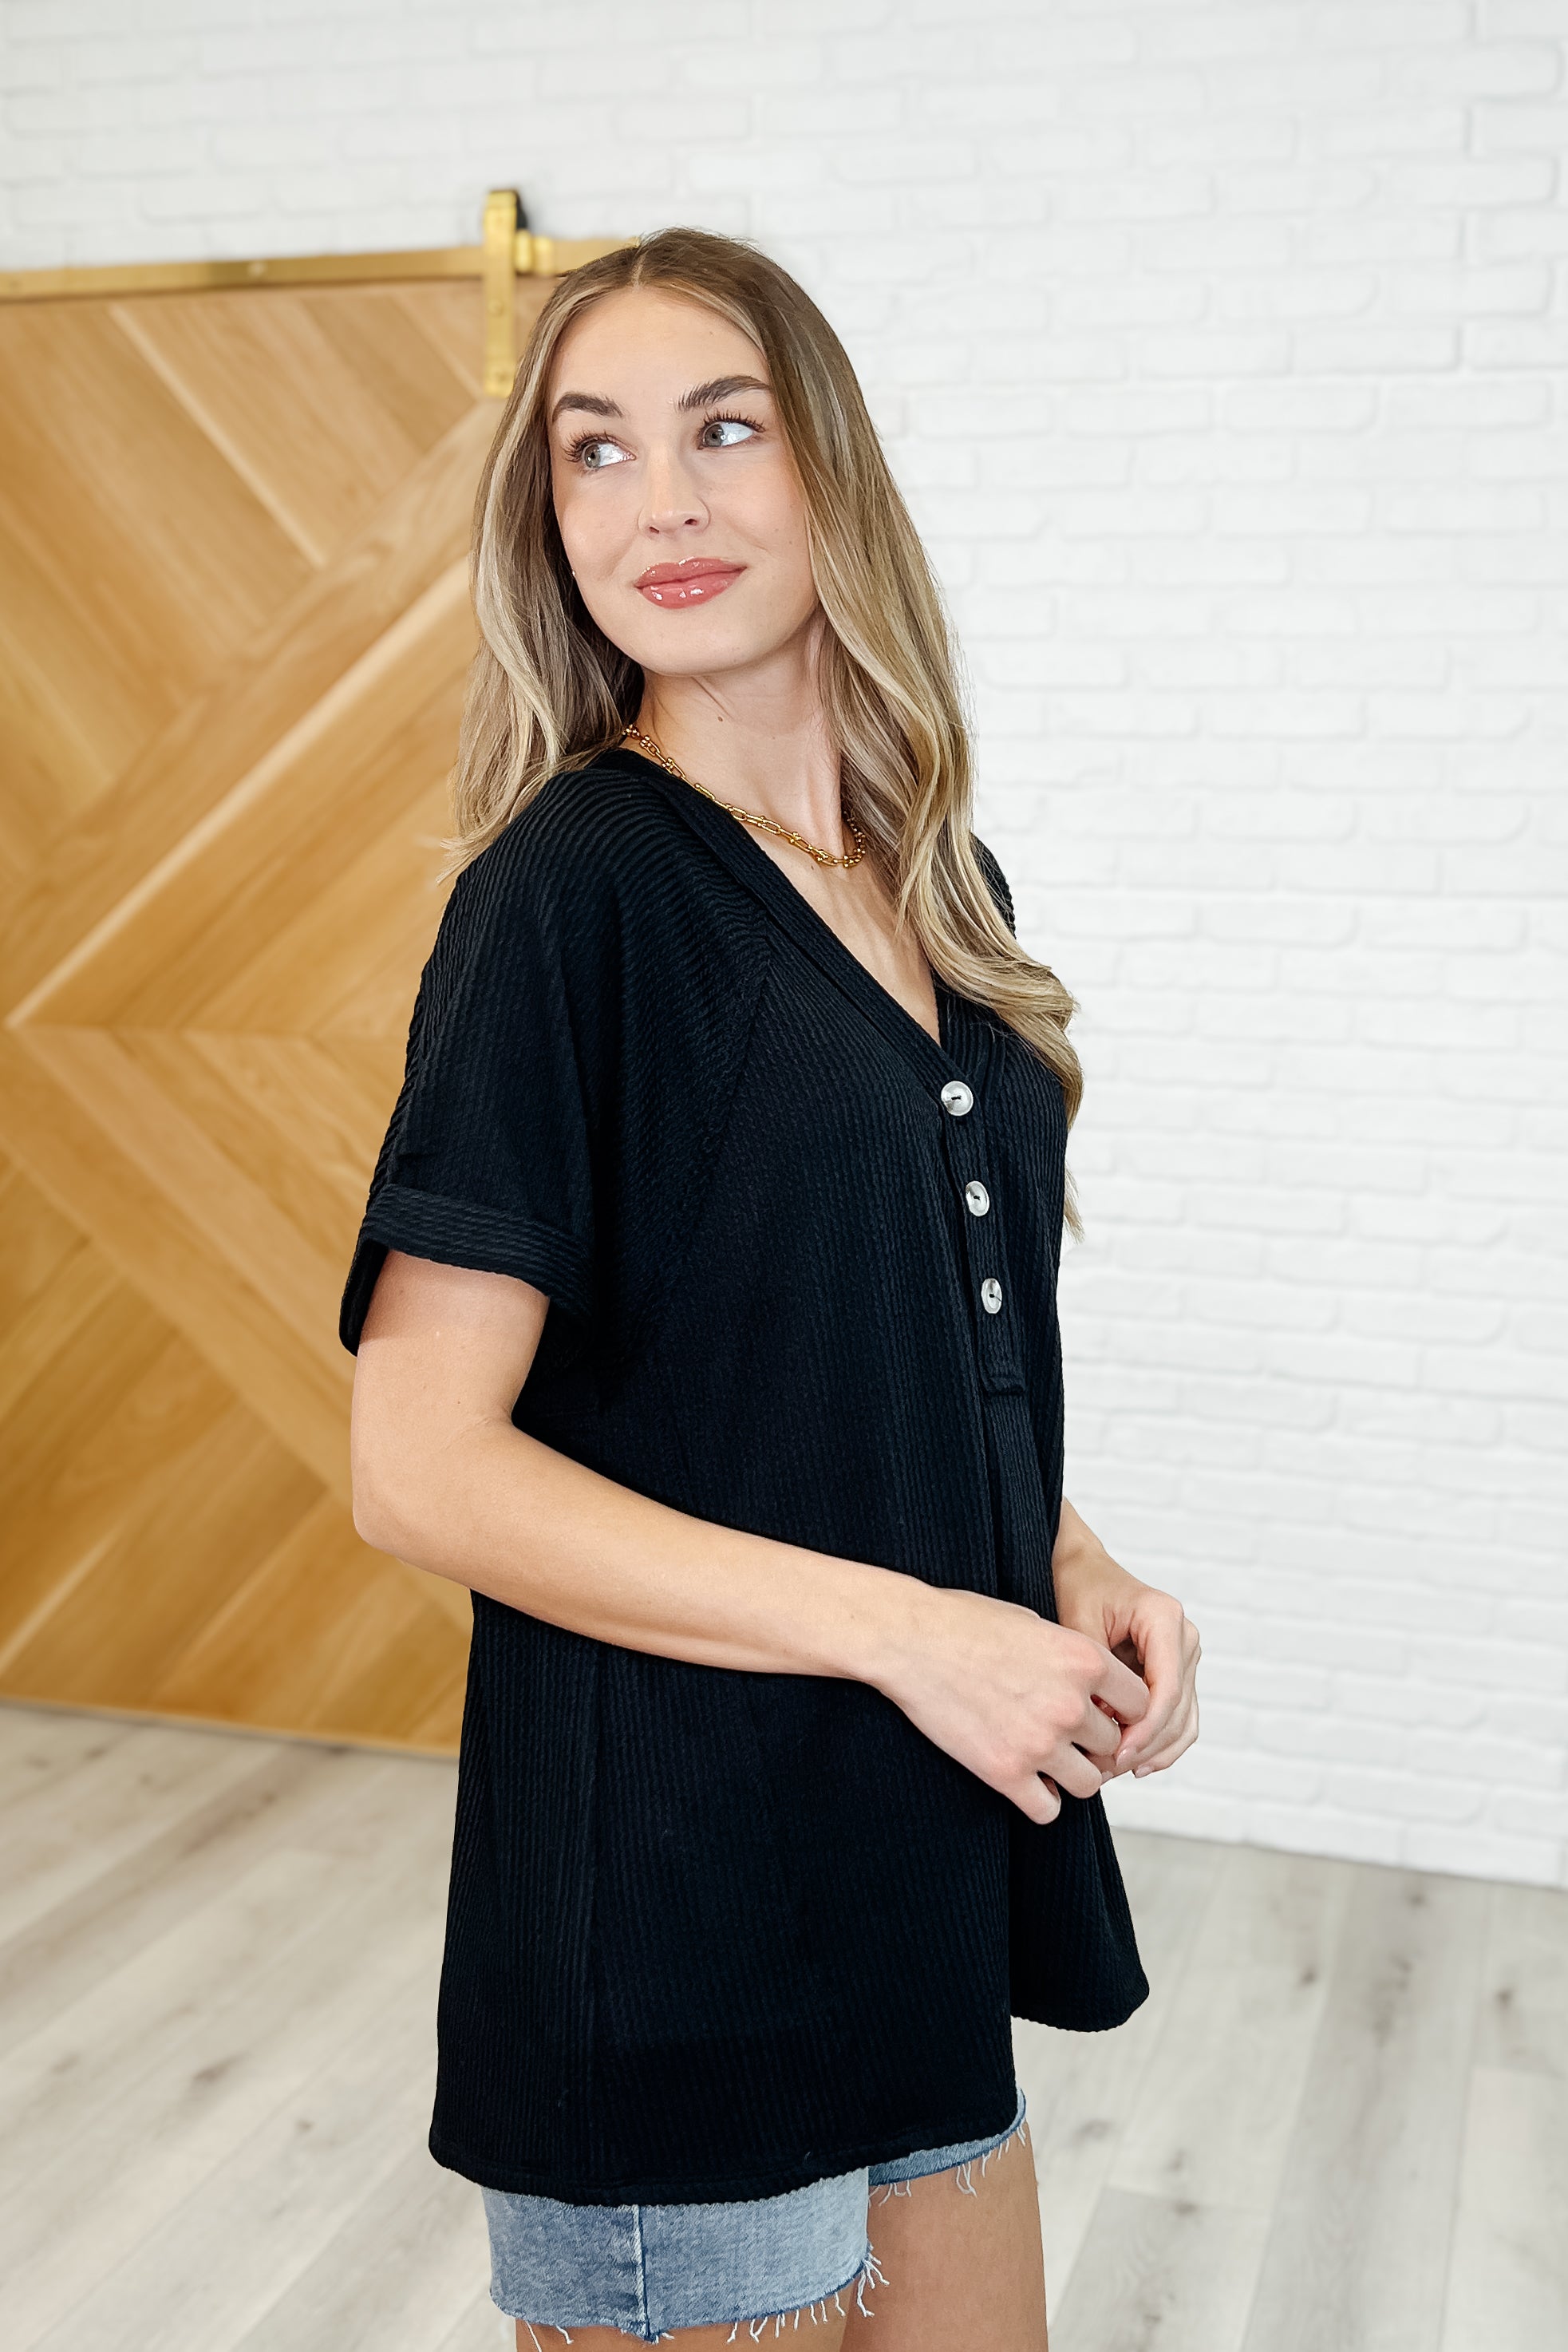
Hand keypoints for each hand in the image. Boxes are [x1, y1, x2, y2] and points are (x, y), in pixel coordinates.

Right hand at [872, 1584, 1150, 1825]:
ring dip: (1073, 1774)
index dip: (1123, 1711)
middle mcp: (1070, 1704)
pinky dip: (1042, 1800)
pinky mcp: (1004, 1772)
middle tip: (1068, 1736)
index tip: (1103, 1711)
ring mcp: (1039, 1742)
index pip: (1141, 1704)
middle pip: (1113, 1744)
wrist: (910, 1639)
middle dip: (1094, 1742)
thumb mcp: (1035, 1622)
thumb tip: (1094, 1687)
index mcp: (1085, 1659)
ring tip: (1049, 1760)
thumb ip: (1072, 1657)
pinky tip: (1026, 1782)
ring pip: (1089, 1783)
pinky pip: (1048, 1809)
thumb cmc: (967, 1622)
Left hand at [1051, 1500, 1199, 1779]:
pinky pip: (1179, 1719)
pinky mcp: (1179, 1674)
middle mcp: (1184, 1638)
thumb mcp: (1076, 1624)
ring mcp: (1185, 1657)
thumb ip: (1092, 1675)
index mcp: (1164, 1618)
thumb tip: (1103, 1728)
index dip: (1144, 1729)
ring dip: (1152, 1752)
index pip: (1166, 1688)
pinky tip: (1132, 1765)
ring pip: (1183, 1722)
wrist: (1084, 1570)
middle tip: (1104, 1770)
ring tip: (1111, 1771)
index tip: (1115, 1755)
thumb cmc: (1078, 1588)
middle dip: (1144, 1747)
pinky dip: (1160, 1745)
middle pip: (1177, 1710)